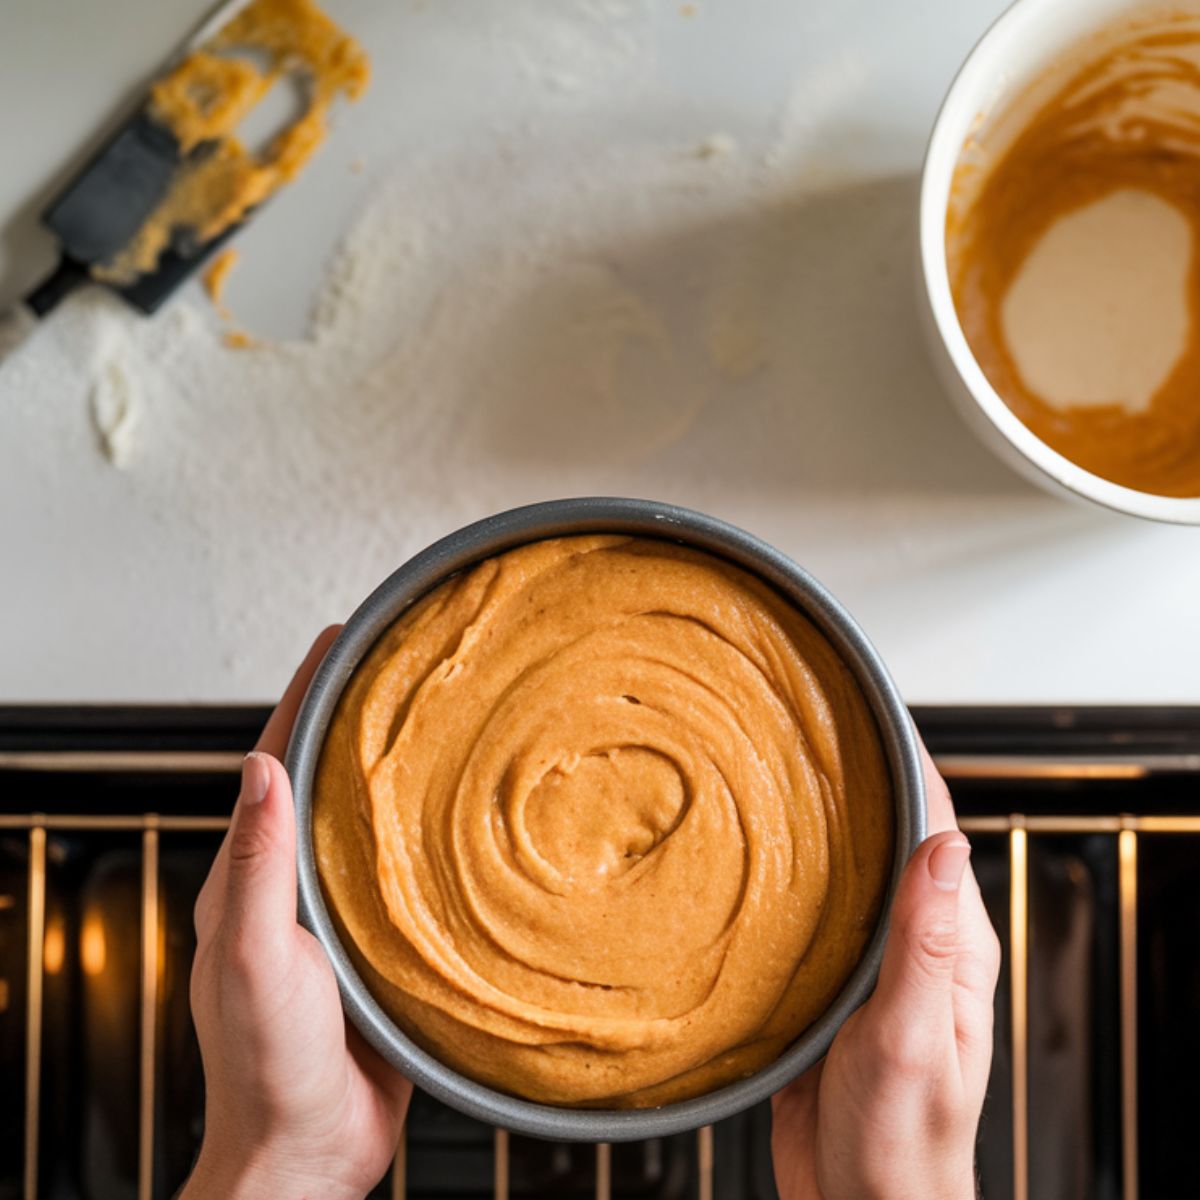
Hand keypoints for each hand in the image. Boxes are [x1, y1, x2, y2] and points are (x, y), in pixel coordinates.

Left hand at [181, 629, 412, 1199]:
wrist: (310, 1156)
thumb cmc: (270, 1070)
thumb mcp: (256, 961)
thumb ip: (257, 867)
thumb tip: (261, 765)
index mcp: (256, 875)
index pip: (280, 759)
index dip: (309, 693)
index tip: (341, 638)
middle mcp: (296, 882)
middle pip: (329, 777)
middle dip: (361, 713)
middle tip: (408, 660)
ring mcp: (341, 910)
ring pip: (373, 818)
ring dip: (403, 765)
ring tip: (450, 718)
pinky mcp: (383, 942)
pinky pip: (410, 869)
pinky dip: (434, 829)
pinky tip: (474, 816)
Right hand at [771, 742, 999, 1199]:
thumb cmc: (901, 1142)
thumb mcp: (912, 1037)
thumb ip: (926, 943)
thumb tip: (944, 844)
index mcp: (950, 942)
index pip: (937, 825)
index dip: (909, 763)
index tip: (869, 713)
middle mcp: (912, 940)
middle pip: (886, 836)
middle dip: (852, 780)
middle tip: (796, 729)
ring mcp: (867, 960)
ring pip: (842, 870)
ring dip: (811, 824)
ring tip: (761, 775)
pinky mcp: (826, 984)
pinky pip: (806, 913)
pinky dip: (781, 878)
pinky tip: (742, 862)